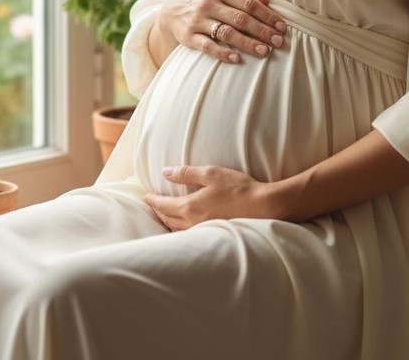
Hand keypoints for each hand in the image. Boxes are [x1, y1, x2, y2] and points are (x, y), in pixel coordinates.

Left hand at [144, 165, 272, 230]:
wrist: (263, 208)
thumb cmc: (238, 188)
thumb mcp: (211, 173)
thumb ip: (186, 173)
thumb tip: (165, 172)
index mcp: (190, 207)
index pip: (163, 206)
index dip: (152, 201)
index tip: (145, 197)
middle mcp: (193, 223)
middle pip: (168, 220)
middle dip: (157, 212)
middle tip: (151, 206)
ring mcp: (203, 232)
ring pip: (177, 230)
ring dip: (167, 222)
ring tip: (163, 217)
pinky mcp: (213, 236)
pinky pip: (189, 235)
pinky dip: (180, 230)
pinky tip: (183, 228)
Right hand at [156, 0, 286, 63]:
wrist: (170, 7)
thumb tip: (266, 0)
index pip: (249, 3)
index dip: (267, 16)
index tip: (281, 27)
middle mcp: (208, 3)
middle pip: (240, 19)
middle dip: (262, 31)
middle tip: (278, 42)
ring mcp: (197, 20)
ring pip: (226, 33)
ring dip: (247, 43)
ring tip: (265, 52)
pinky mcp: (188, 36)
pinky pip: (207, 46)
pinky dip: (222, 53)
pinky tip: (237, 59)